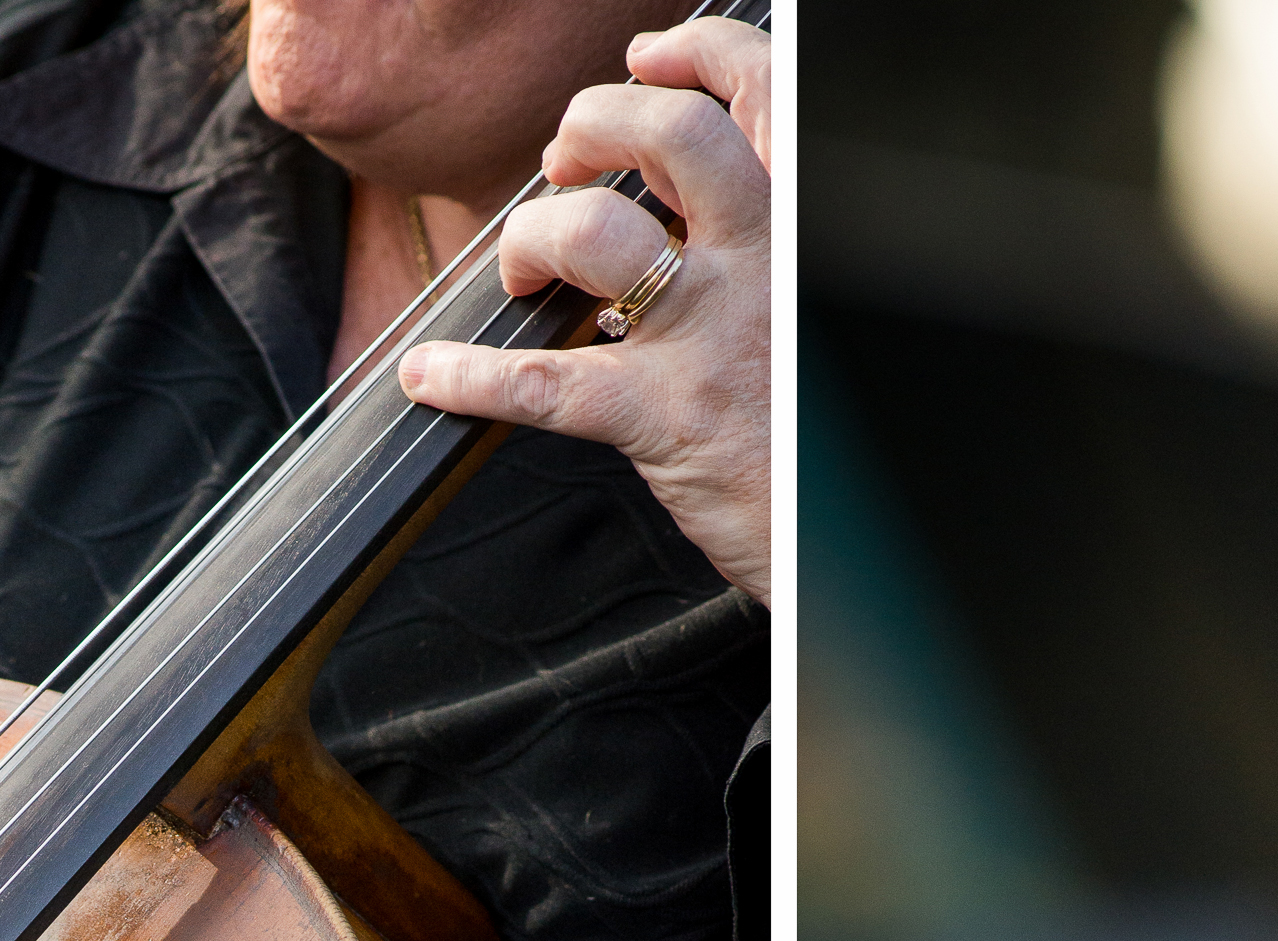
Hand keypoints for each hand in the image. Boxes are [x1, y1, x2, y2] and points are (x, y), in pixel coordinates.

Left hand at [399, 19, 768, 603]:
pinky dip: (468, 376)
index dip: (695, 56)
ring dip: (531, 239)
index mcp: (796, 232)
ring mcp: (711, 337)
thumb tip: (668, 196)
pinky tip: (430, 378)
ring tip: (522, 273)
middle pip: (669, 133)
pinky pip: (543, 384)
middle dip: (594, 125)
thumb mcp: (805, 308)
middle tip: (566, 162)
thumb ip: (750, 242)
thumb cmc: (818, 437)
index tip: (647, 58)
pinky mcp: (664, 418)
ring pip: (595, 235)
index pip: (761, 91)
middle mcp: (763, 266)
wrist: (847, 546)